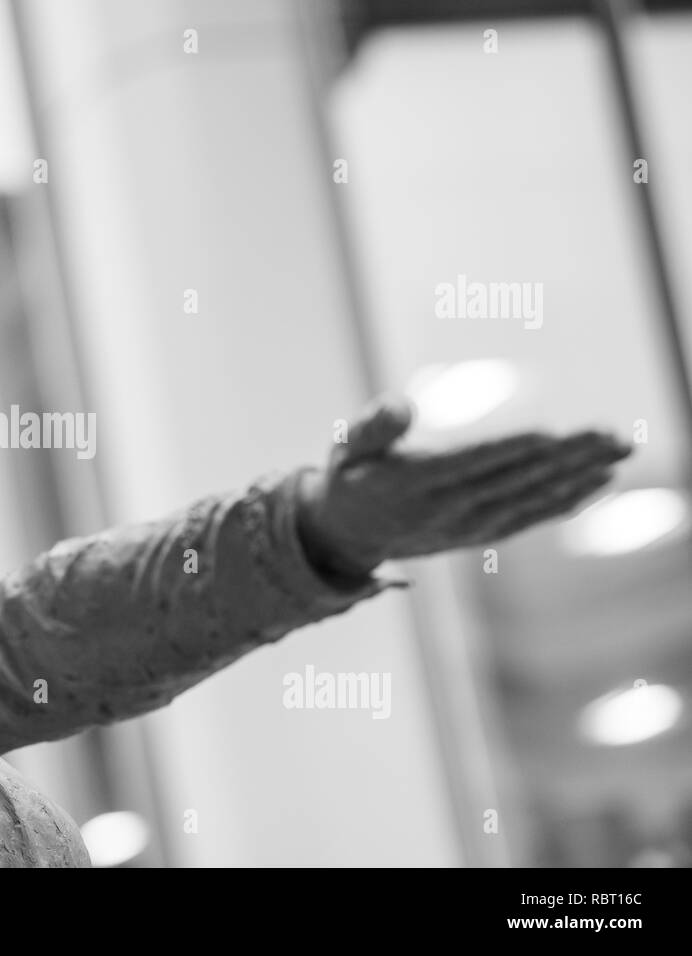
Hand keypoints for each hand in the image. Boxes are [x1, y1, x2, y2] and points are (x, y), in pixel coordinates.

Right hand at [295, 394, 633, 579]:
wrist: (348, 536)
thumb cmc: (352, 476)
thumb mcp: (348, 445)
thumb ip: (373, 425)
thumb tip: (401, 407)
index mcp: (412, 483)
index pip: (469, 462)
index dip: (510, 448)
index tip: (551, 432)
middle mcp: (445, 509)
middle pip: (514, 479)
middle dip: (567, 456)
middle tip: (613, 432)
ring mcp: (467, 526)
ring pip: (531, 498)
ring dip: (580, 474)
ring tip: (621, 449)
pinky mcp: (481, 534)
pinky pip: (531, 517)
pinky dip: (567, 500)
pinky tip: (599, 480)